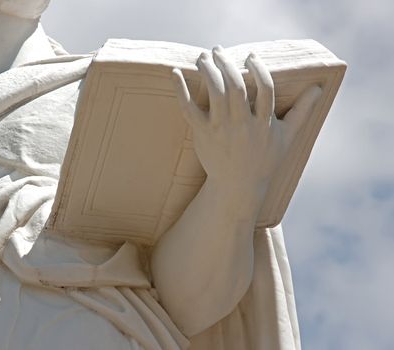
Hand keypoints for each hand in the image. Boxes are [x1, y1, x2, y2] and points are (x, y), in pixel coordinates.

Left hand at [172, 46, 321, 198]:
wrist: (238, 187)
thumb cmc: (264, 161)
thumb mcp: (287, 137)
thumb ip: (302, 111)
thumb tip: (318, 88)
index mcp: (264, 123)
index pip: (265, 88)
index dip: (259, 69)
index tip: (251, 57)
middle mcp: (243, 125)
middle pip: (236, 86)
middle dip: (226, 63)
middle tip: (218, 49)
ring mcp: (221, 129)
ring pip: (215, 93)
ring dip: (208, 70)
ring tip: (203, 57)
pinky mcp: (203, 135)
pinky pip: (190, 109)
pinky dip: (181, 91)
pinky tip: (175, 74)